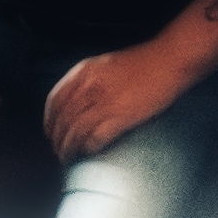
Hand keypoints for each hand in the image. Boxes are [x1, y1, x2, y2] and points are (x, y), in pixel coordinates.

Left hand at [43, 40, 187, 163]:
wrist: (169, 60)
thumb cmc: (141, 62)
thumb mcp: (106, 64)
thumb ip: (88, 79)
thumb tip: (74, 102)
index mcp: (85, 70)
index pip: (55, 99)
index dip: (49, 120)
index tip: (49, 132)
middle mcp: (91, 85)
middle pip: (63, 119)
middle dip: (57, 139)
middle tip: (58, 150)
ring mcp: (106, 101)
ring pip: (76, 131)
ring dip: (69, 148)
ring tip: (69, 157)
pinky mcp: (122, 115)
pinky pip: (97, 137)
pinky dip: (90, 147)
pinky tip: (90, 151)